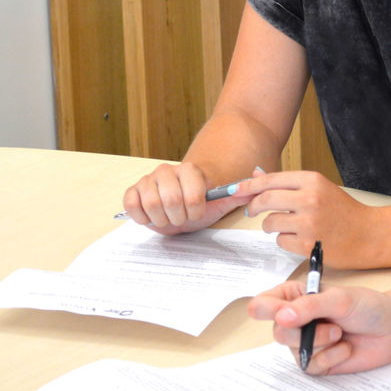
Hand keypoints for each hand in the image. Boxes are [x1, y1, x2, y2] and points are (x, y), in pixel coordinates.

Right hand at [123, 163, 258, 233]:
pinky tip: (152, 217)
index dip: (196, 210)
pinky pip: (131, 204)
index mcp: (190, 171)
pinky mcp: (132, 192)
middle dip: (179, 217)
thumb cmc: (203, 205)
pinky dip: (142, 216)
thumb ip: (242, 191)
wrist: (182, 207)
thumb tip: (259, 178)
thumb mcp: (224, 201)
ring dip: (162, 219)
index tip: (198, 213)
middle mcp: (166, 171)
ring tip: (169, 218)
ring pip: (151, 204)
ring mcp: (148, 180)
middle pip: (169, 201)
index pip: (193, 195)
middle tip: (183, 218)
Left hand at [245, 171, 374, 261]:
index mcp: (312, 180)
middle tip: (252, 211)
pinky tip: (300, 239)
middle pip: (265, 199)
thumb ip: (289, 184)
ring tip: (286, 227)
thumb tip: (256, 175)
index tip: (236, 190)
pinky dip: (285, 241)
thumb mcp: (319, 189)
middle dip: (253, 206)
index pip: (271, 180)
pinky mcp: (308, 244)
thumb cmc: (345, 212)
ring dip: (272, 226)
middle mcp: (309, 198)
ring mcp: (308, 222)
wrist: (369, 235)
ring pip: (270, 223)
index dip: (249, 186)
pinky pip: (280, 241)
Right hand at [247, 279, 390, 373]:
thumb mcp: (340, 299)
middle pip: (277, 332)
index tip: (283, 314)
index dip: (267, 310)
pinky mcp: (318, 363)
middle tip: (332, 325)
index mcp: (296, 297)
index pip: (263, 304)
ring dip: (322, 343)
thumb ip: (309, 306)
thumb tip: (281, 317)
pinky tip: (345, 348)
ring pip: (294, 351)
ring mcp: (306, 343)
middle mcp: (297, 320)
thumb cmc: (369, 306)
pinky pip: (311, 366)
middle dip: (305, 331)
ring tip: (341, 333)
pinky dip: (331, 358)